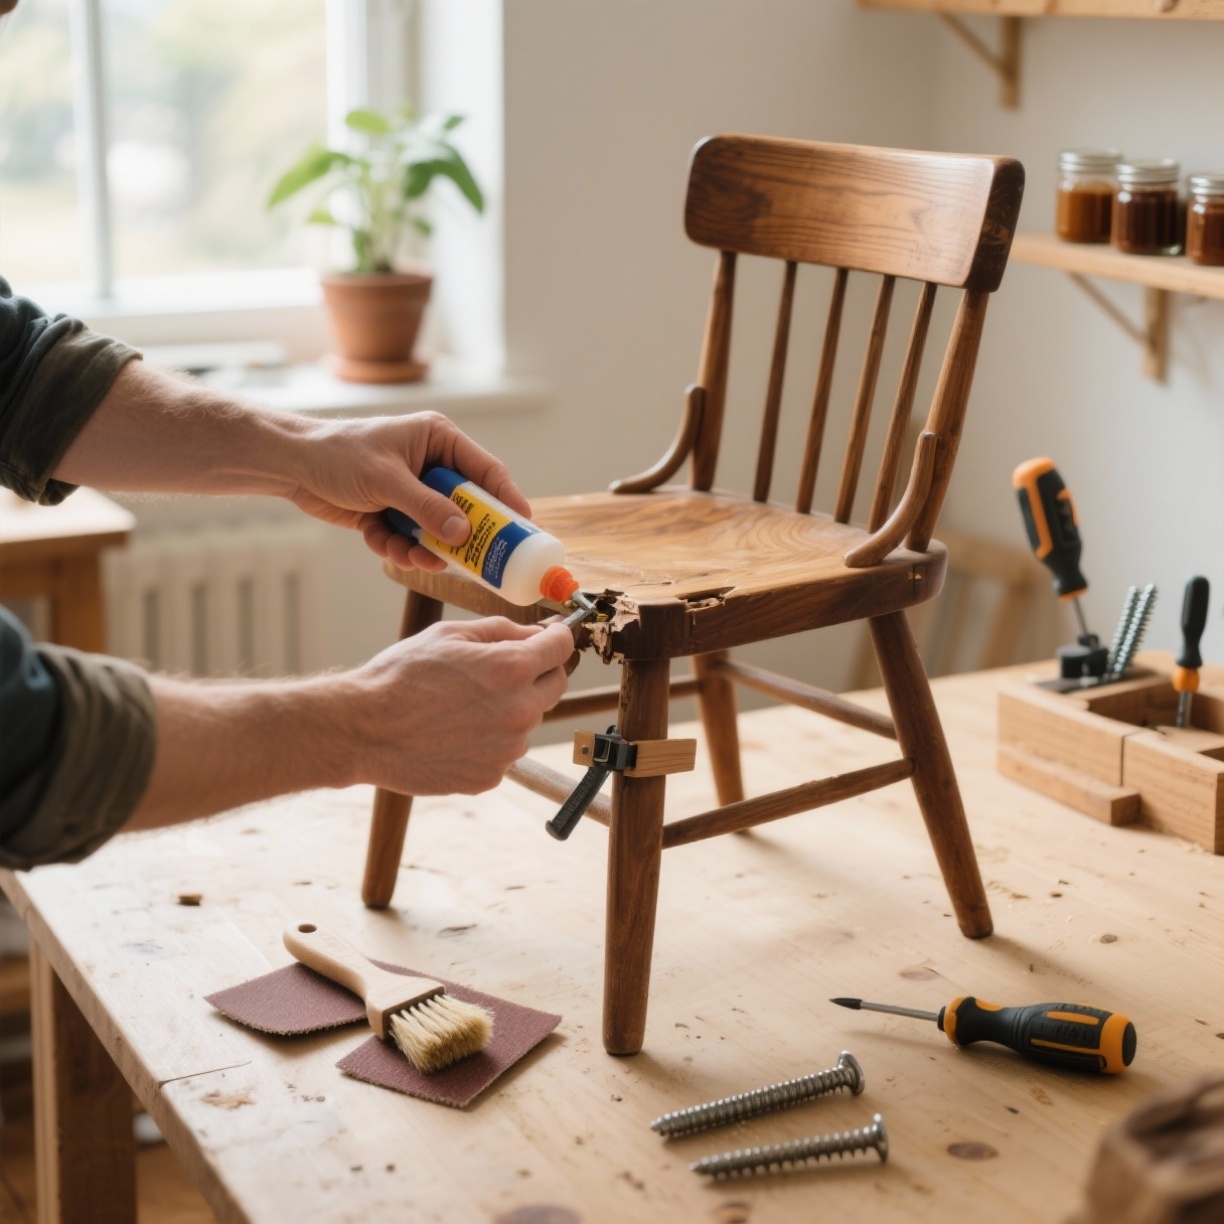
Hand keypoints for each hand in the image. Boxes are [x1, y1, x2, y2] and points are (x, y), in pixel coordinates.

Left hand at [290, 411, 532, 571]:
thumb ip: (428, 508)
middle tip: (476, 559)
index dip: (507, 499)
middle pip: (464, 507)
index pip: (485, 470)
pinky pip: (408, 538)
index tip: (523, 526)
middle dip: (462, 535)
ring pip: (436, 529)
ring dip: (427, 548)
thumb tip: (464, 534)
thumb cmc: (338, 455)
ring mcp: (411, 491)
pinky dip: (398, 547)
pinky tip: (386, 546)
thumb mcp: (388, 481)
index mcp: (438, 440)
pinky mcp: (392, 513)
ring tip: (418, 559)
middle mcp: (430, 465)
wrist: (291, 465)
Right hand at [350, 618, 573, 793]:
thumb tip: (536, 634)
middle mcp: (519, 712)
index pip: (562, 648)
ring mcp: (507, 750)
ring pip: (528, 721)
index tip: (548, 637)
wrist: (363, 731)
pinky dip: (489, 740)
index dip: (555, 638)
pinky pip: (504, 751)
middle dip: (538, 672)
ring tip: (463, 705)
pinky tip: (455, 732)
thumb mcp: (450, 635)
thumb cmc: (400, 677)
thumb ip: (502, 631)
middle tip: (503, 669)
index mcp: (512, 669)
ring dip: (511, 708)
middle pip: (555, 686)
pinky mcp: (490, 776)